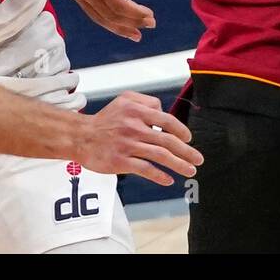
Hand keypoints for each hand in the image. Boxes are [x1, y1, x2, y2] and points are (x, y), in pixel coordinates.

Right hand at [46, 0, 165, 40]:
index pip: (118, 5)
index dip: (136, 14)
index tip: (151, 17)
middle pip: (108, 15)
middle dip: (130, 24)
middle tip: (148, 26)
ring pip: (96, 16)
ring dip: (116, 27)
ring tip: (133, 34)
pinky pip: (87, 9)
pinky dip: (102, 18)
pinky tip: (113, 21)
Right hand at [77, 91, 202, 183]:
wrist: (80, 136)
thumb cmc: (105, 119)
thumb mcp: (125, 99)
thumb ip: (146, 102)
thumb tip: (164, 112)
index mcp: (137, 111)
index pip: (167, 120)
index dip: (181, 130)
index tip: (189, 139)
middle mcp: (134, 127)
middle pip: (167, 140)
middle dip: (186, 151)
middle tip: (198, 159)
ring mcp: (127, 145)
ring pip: (159, 155)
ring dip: (178, 164)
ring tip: (190, 171)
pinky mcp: (120, 161)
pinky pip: (144, 169)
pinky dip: (159, 176)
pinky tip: (168, 180)